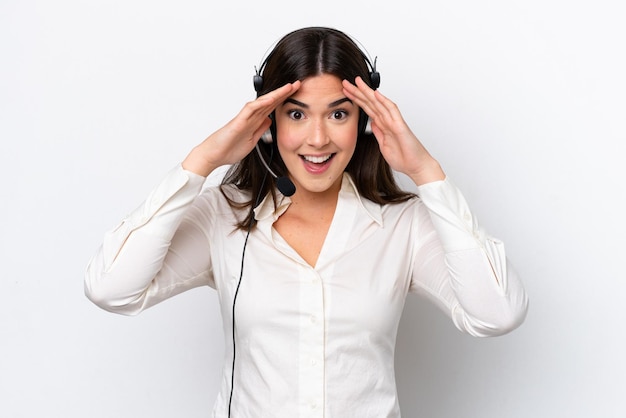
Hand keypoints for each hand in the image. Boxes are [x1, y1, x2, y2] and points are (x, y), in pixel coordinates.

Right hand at [182, 81, 300, 176]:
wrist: (214, 155)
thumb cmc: (229, 148)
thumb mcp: (253, 140)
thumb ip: (260, 129)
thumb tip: (269, 120)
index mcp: (255, 122)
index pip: (272, 107)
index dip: (284, 100)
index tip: (296, 94)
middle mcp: (251, 117)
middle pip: (270, 101)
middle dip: (284, 93)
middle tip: (297, 84)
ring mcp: (245, 118)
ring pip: (262, 102)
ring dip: (276, 94)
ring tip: (288, 87)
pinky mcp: (238, 122)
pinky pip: (251, 109)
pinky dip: (261, 103)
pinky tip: (271, 98)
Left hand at [342, 77, 444, 185]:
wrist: (417, 166)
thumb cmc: (404, 157)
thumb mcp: (384, 145)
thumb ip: (378, 133)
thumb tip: (372, 123)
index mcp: (383, 125)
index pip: (367, 108)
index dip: (356, 99)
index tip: (345, 92)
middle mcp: (388, 121)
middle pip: (370, 102)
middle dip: (358, 92)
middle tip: (345, 82)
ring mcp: (394, 122)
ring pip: (379, 103)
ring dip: (368, 92)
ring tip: (357, 82)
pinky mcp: (400, 126)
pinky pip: (392, 111)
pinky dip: (384, 101)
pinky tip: (376, 93)